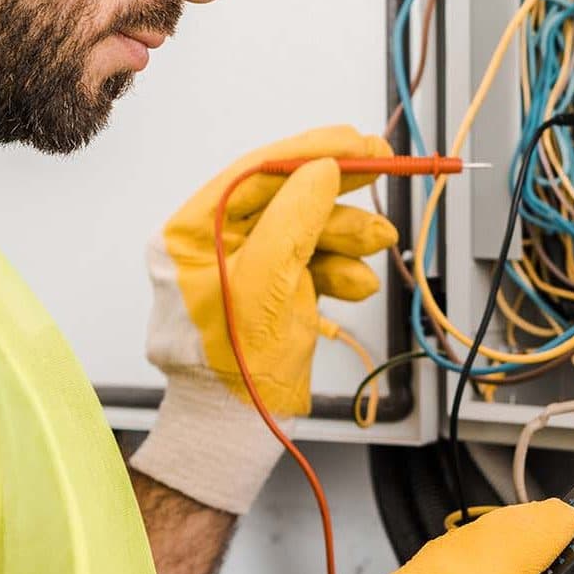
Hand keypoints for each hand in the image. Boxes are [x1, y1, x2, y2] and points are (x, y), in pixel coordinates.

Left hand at [129, 127, 396, 513]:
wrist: (238, 432)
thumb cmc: (233, 370)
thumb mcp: (265, 287)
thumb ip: (293, 221)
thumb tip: (320, 168)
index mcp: (191, 234)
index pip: (254, 173)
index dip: (309, 151)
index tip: (355, 141)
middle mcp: (215, 244)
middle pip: (286, 195)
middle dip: (338, 193)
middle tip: (382, 168)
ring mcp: (248, 266)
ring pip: (308, 228)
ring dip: (348, 234)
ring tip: (379, 241)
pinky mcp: (275, 289)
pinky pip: (313, 261)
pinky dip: (340, 268)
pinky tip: (355, 283)